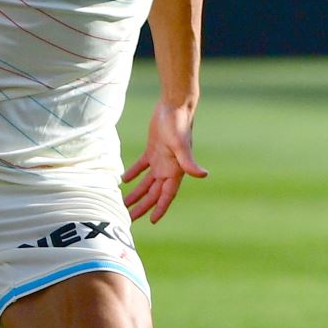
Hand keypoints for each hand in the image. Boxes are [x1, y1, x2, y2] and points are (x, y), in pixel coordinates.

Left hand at [122, 101, 207, 223]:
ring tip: (124, 203)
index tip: (151, 221)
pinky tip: (123, 180)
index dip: (160, 208)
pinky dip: (133, 173)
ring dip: (137, 193)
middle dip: (143, 206)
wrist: (175, 106)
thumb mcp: (181, 145)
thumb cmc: (179, 125)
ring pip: (147, 182)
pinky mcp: (153, 149)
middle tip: (129, 218)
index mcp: (176, 170)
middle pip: (154, 193)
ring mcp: (161, 159)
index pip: (167, 195)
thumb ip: (189, 162)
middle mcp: (168, 168)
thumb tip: (203, 175)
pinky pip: (141, 166)